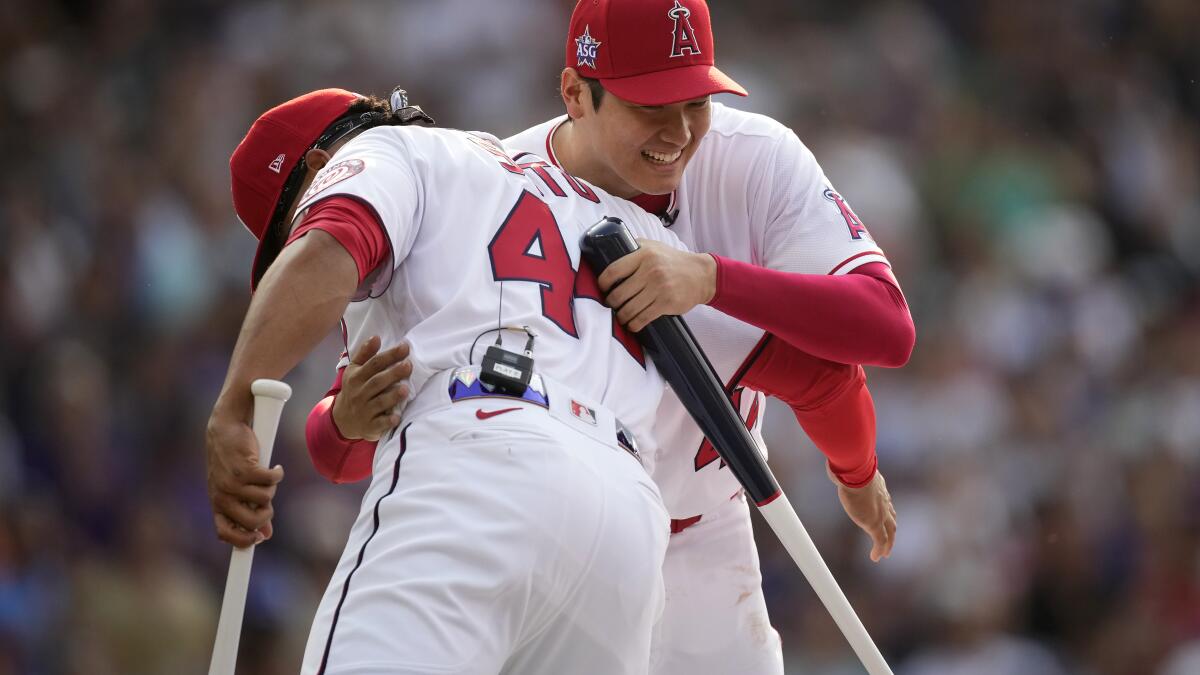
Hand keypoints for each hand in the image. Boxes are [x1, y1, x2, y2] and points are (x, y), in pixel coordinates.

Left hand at [205, 405, 284, 547]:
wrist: (225, 428)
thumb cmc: (232, 460)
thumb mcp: (237, 489)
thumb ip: (250, 511)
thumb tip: (265, 535)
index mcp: (217, 504)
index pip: (225, 534)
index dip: (243, 542)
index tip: (259, 541)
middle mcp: (222, 496)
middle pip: (252, 522)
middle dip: (266, 514)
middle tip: (268, 501)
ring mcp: (232, 483)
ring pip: (265, 500)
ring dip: (271, 488)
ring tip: (265, 475)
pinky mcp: (245, 468)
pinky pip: (271, 481)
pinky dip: (277, 474)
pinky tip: (275, 467)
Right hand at [332, 336, 411, 440]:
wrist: (343, 419)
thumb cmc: (355, 389)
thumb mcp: (355, 370)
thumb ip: (365, 354)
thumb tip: (376, 337)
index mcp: (356, 377)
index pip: (373, 364)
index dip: (389, 355)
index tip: (405, 347)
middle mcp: (359, 393)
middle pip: (377, 382)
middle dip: (393, 374)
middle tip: (409, 366)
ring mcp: (364, 411)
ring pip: (379, 402)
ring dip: (392, 396)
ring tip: (406, 389)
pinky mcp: (370, 426)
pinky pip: (379, 424)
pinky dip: (388, 421)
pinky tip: (397, 417)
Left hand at [597, 240, 716, 331]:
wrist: (701, 275)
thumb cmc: (673, 261)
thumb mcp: (654, 246)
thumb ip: (634, 247)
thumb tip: (611, 250)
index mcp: (644, 254)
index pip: (613, 271)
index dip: (602, 283)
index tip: (602, 288)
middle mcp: (651, 270)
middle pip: (618, 294)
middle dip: (611, 303)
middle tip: (611, 305)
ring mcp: (659, 288)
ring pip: (629, 309)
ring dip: (621, 316)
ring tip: (621, 316)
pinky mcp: (667, 303)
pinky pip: (642, 318)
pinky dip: (633, 324)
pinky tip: (632, 324)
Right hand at [828, 463, 896, 561]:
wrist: (855, 472)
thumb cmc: (849, 465)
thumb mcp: (850, 468)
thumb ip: (846, 472)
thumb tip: (833, 468)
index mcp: (879, 489)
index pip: (885, 504)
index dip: (886, 513)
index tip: (885, 519)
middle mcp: (883, 502)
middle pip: (891, 520)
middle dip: (891, 531)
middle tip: (889, 541)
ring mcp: (880, 513)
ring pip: (889, 533)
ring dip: (888, 544)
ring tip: (885, 553)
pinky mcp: (874, 523)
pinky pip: (880, 541)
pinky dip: (879, 550)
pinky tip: (875, 558)